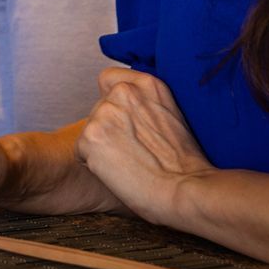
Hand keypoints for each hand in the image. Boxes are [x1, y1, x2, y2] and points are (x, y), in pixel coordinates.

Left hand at [75, 67, 214, 226]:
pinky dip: (94, 164)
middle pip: (98, 109)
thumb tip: (127, 110)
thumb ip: (146, 105)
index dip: (112, 101)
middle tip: (135, 152)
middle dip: (110, 129)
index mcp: (147, 84)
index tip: (126, 120)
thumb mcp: (172, 116)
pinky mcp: (90, 137)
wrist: (186, 190)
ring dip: (102, 146)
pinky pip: (82, 151)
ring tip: (130, 163)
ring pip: (90, 130)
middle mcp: (123, 92)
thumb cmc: (186, 165)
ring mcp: (105, 113)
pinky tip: (118, 172)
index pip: (109, 79)